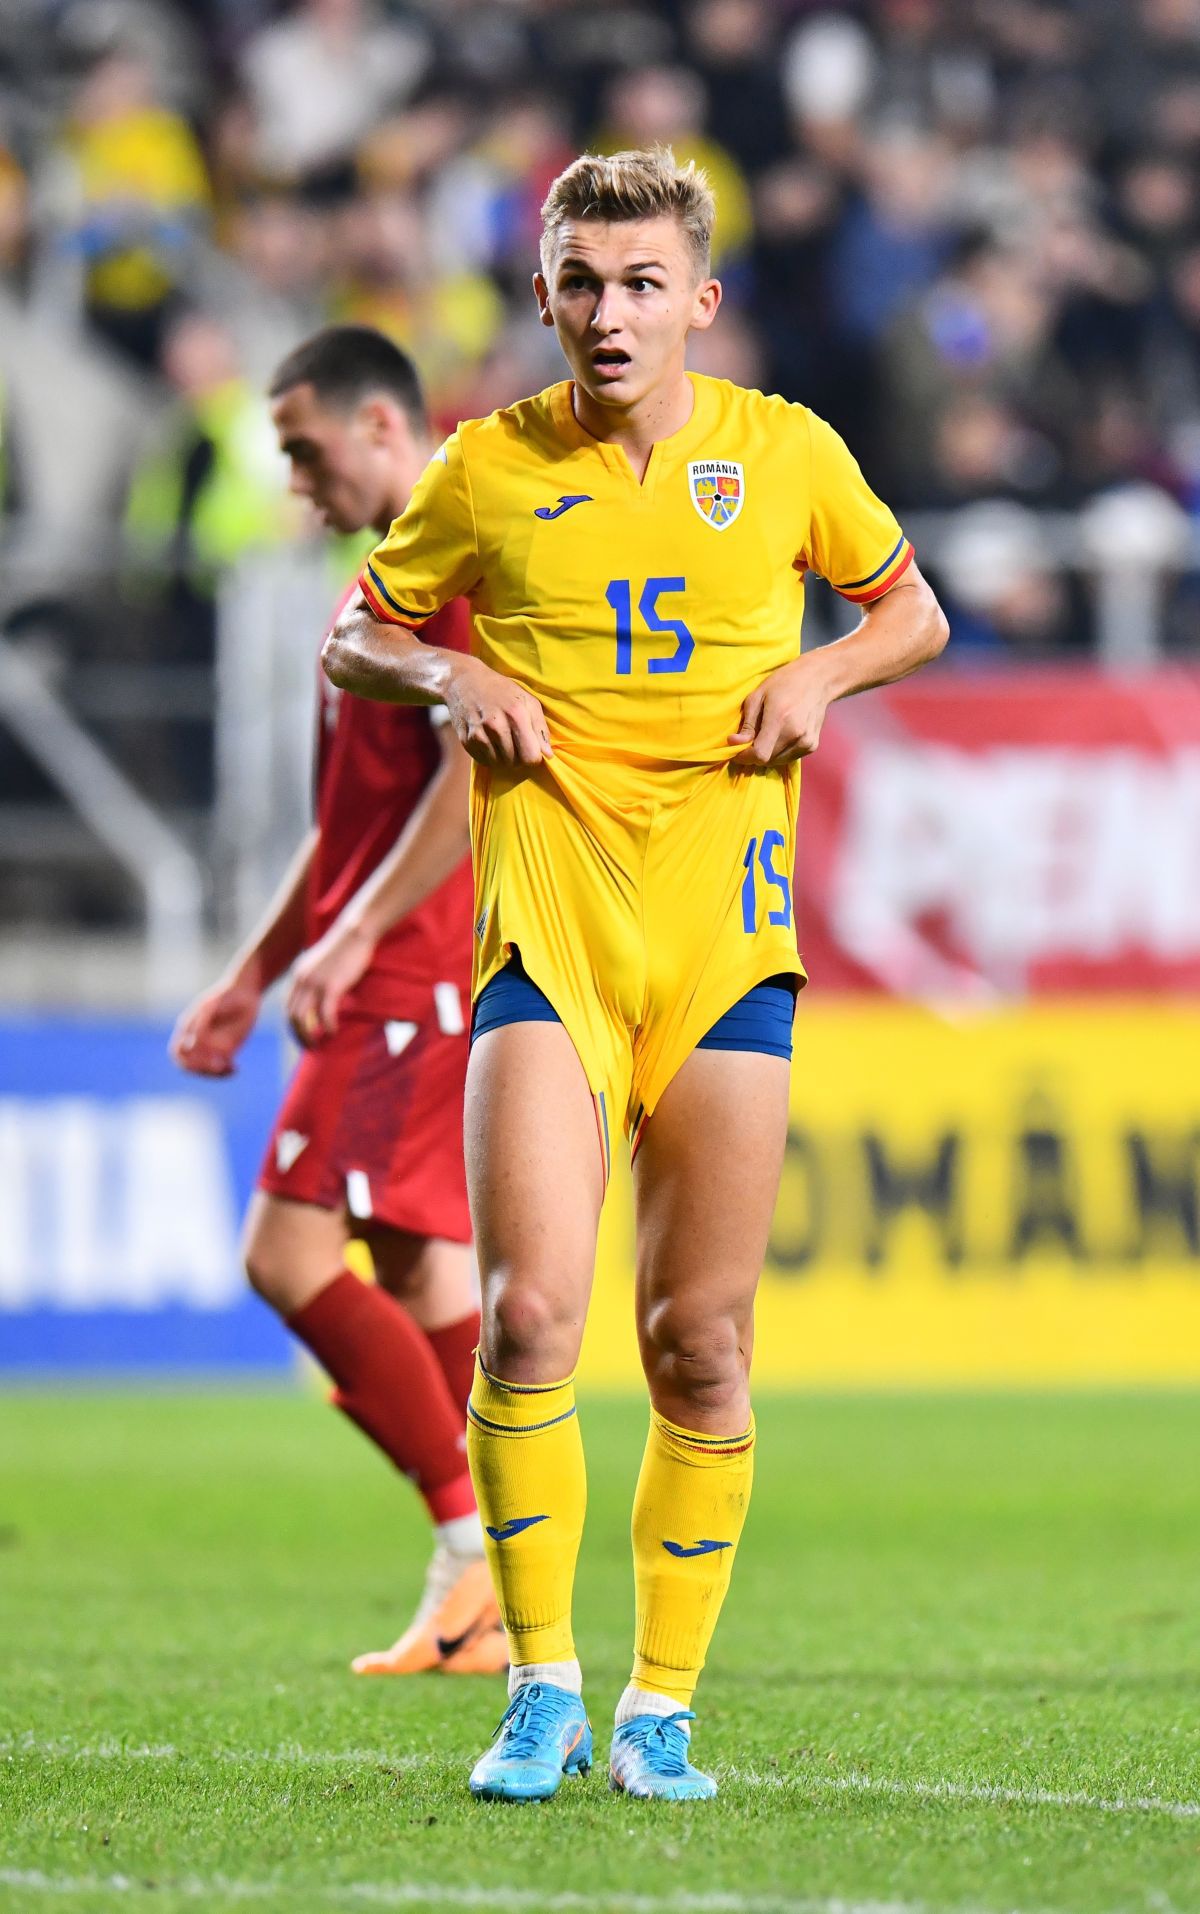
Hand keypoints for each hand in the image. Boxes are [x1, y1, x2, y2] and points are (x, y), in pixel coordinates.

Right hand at [169, 975, 259, 1076]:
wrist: (245, 991)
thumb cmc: (228, 995)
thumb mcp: (215, 1004)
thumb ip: (202, 1021)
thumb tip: (194, 1041)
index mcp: (188, 1027)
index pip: (177, 1052)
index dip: (187, 1060)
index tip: (204, 1057)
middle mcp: (197, 1038)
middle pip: (189, 1065)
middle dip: (201, 1070)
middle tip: (220, 1067)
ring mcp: (211, 1045)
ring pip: (205, 1069)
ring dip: (215, 1074)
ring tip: (232, 1069)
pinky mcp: (226, 1049)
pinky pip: (221, 1067)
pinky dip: (226, 1072)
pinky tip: (237, 1068)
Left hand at [285, 920, 374, 1045]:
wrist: (355, 932)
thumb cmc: (344, 947)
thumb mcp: (322, 963)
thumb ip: (316, 977)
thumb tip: (320, 995)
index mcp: (298, 975)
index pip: (288, 1006)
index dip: (292, 1024)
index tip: (301, 1035)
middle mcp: (301, 980)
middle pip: (291, 1016)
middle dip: (297, 1035)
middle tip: (308, 1047)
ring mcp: (315, 983)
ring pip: (303, 1018)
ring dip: (308, 1036)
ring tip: (317, 1045)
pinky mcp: (331, 986)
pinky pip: (325, 1014)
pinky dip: (327, 1026)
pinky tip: (333, 1032)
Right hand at [444, 655, 552, 767]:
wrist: (464, 681)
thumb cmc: (501, 690)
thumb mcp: (527, 700)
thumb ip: (540, 728)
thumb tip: (548, 754)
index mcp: (516, 715)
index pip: (531, 757)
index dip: (534, 756)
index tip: (530, 747)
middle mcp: (496, 726)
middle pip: (515, 763)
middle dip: (518, 756)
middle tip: (514, 741)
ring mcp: (479, 734)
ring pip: (500, 764)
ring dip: (504, 757)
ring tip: (501, 739)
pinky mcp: (466, 741)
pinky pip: (485, 761)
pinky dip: (489, 755)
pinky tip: (489, 740)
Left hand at [729, 658, 831, 767]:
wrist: (818, 680)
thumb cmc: (784, 683)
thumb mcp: (758, 696)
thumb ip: (747, 723)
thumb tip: (733, 743)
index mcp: (780, 719)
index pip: (760, 754)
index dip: (744, 757)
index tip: (736, 751)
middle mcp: (795, 734)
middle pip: (767, 760)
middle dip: (754, 753)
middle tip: (750, 739)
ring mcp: (806, 742)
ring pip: (777, 761)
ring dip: (767, 754)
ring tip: (766, 735)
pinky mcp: (812, 746)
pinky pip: (788, 758)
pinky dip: (779, 752)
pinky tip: (780, 736)